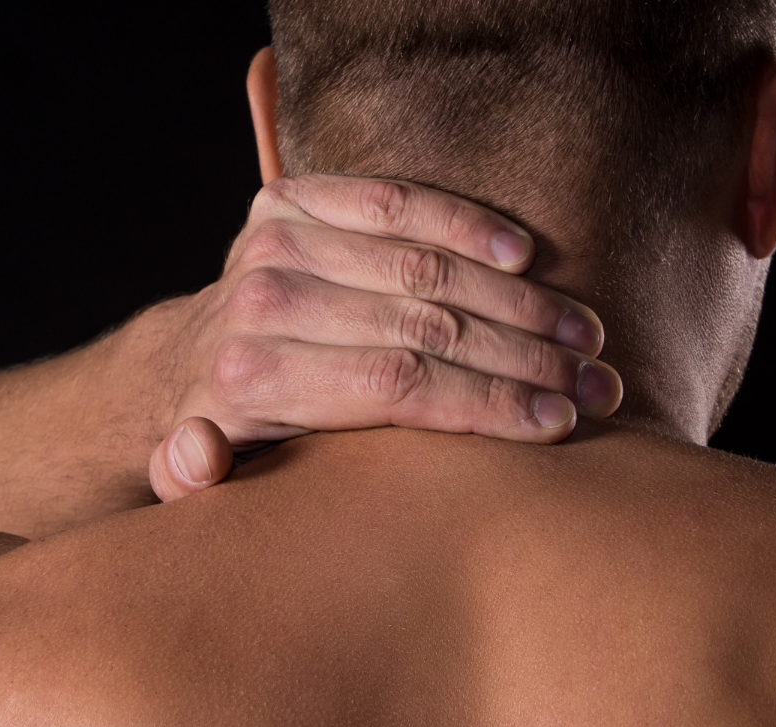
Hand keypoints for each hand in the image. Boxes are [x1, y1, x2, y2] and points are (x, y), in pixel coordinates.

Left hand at [146, 174, 621, 500]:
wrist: (179, 363)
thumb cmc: (223, 436)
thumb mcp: (190, 480)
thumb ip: (188, 475)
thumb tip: (196, 452)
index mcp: (250, 375)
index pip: (398, 384)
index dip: (488, 403)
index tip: (559, 423)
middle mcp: (262, 297)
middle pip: (424, 323)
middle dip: (524, 358)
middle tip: (597, 384)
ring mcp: (275, 238)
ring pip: (424, 264)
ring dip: (517, 299)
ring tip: (584, 335)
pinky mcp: (288, 197)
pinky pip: (396, 199)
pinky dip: (466, 223)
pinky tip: (525, 255)